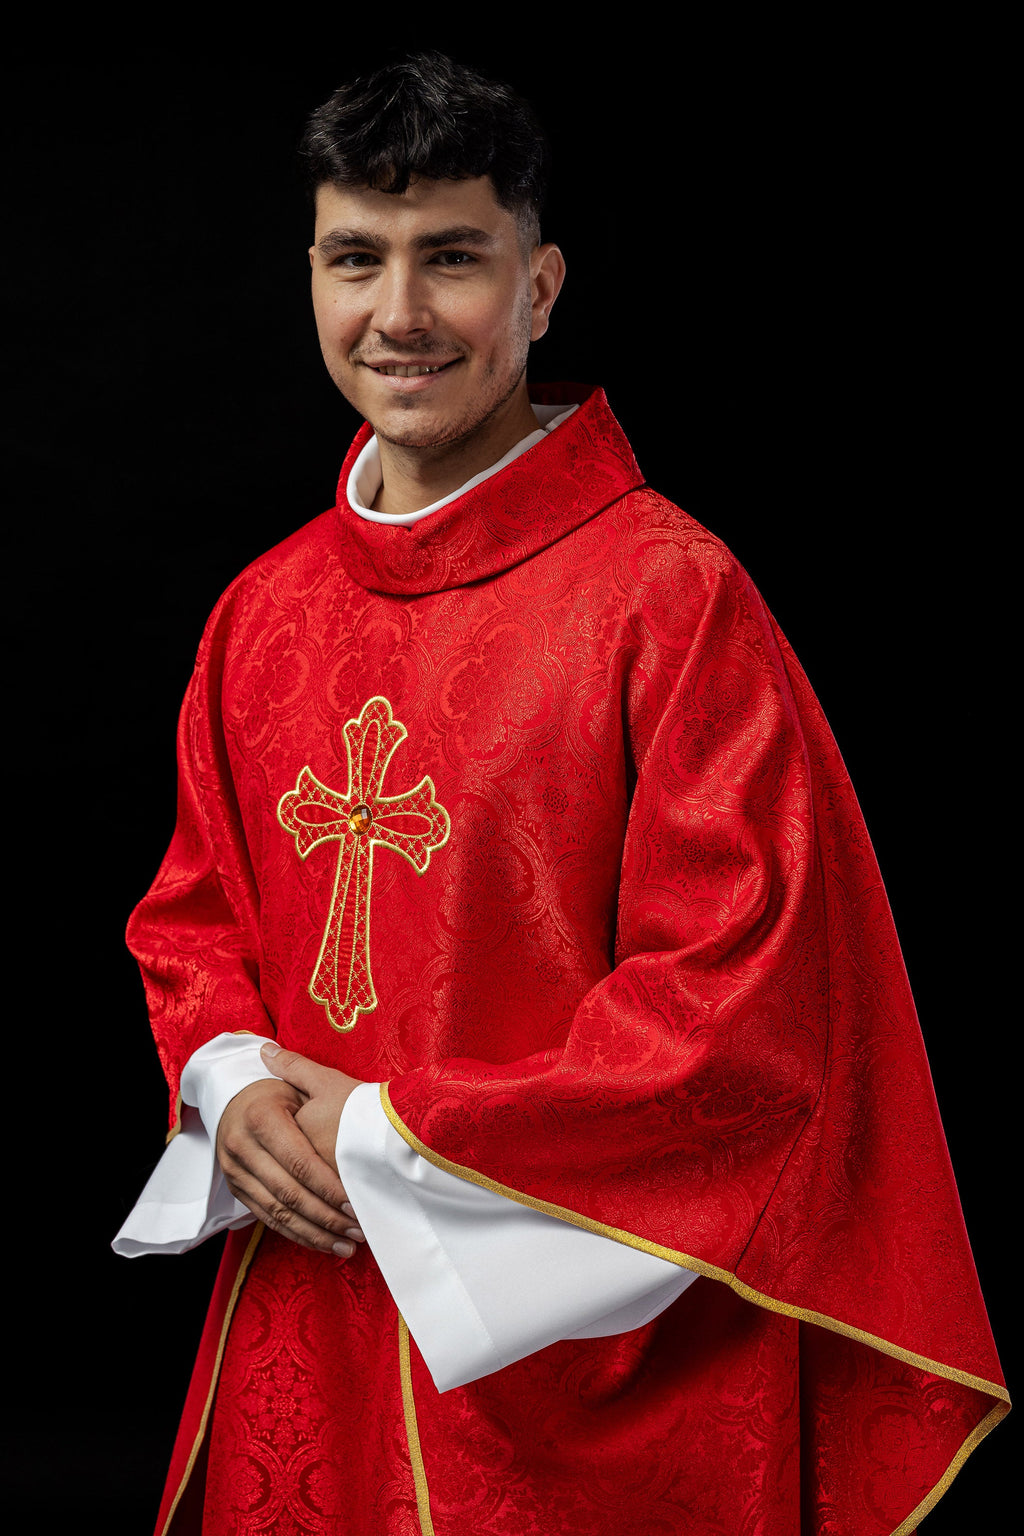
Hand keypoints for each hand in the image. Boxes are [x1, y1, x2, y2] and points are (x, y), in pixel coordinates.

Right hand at [214, 1047, 363, 1257]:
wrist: (231, 1106)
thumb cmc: (273, 1092)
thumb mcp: (288, 1080)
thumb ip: (294, 1067)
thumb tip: (272, 1048)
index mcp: (259, 1118)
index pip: (298, 1161)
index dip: (327, 1186)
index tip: (354, 1204)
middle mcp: (241, 1147)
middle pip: (289, 1193)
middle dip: (327, 1217)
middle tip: (359, 1230)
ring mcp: (236, 1172)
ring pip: (278, 1213)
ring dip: (315, 1233)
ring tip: (348, 1244)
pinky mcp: (237, 1190)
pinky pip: (268, 1219)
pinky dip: (297, 1234)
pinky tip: (323, 1243)